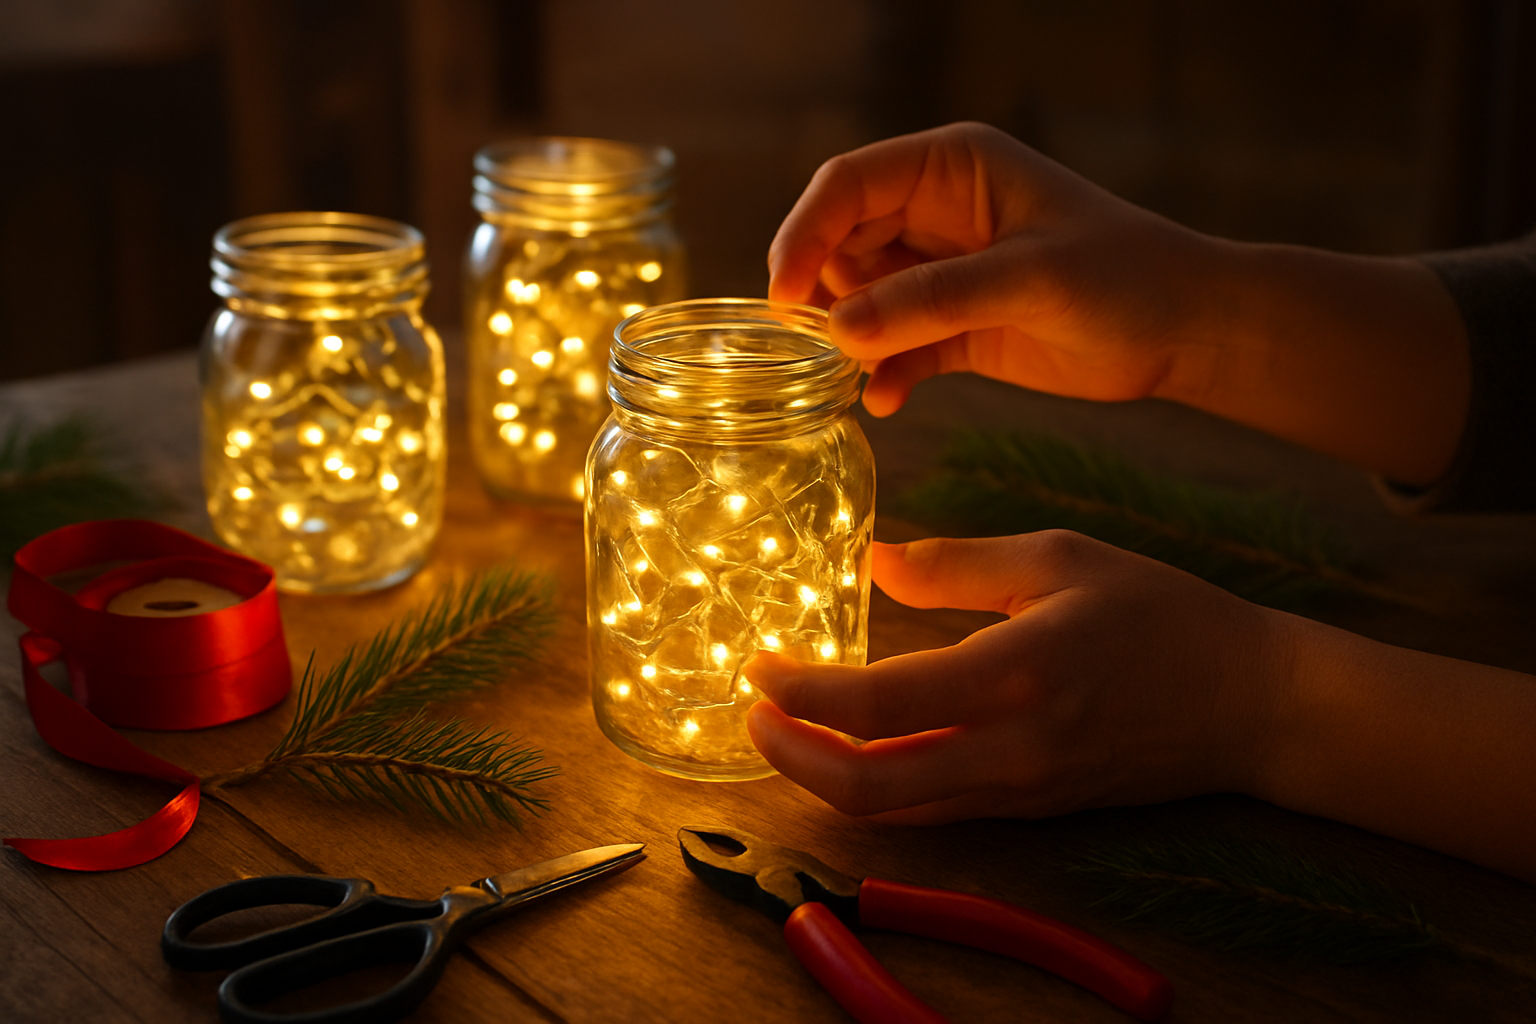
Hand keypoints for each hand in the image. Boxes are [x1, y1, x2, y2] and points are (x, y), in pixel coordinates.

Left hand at [744, 534, 1283, 823]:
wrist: (1250, 703)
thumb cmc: (1160, 615)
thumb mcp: (1059, 557)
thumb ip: (956, 562)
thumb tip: (873, 562)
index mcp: (1015, 673)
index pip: (878, 706)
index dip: (801, 695)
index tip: (759, 667)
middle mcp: (1011, 749)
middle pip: (868, 787)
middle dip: (790, 758)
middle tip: (749, 713)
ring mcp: (1020, 789)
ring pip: (894, 811)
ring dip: (824, 778)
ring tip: (784, 728)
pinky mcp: (1030, 807)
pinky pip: (931, 810)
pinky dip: (875, 788)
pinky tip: (852, 750)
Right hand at [767, 122, 1226, 416]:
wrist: (1188, 330)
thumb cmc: (1126, 278)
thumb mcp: (1030, 279)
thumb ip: (933, 300)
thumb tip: (838, 330)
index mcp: (952, 167)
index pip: (848, 185)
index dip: (805, 234)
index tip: (783, 296)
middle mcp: (936, 213)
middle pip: (840, 244)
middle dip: (820, 294)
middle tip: (806, 349)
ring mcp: (942, 272)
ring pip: (859, 300)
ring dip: (847, 340)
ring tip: (845, 380)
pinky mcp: (953, 328)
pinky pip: (893, 348)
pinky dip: (882, 374)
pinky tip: (885, 402)